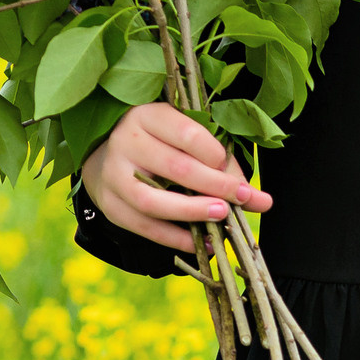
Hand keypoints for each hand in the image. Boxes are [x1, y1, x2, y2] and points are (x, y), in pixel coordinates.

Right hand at [79, 102, 270, 254]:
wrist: (102, 154)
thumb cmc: (156, 141)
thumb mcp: (181, 134)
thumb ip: (219, 160)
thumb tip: (257, 198)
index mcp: (148, 116)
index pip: (188, 135)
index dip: (217, 156)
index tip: (238, 172)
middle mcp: (126, 142)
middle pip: (176, 168)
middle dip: (216, 186)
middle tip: (245, 198)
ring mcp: (114, 175)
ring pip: (154, 201)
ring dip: (193, 212)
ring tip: (222, 218)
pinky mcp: (111, 205)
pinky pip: (145, 227)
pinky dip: (177, 239)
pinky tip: (203, 242)